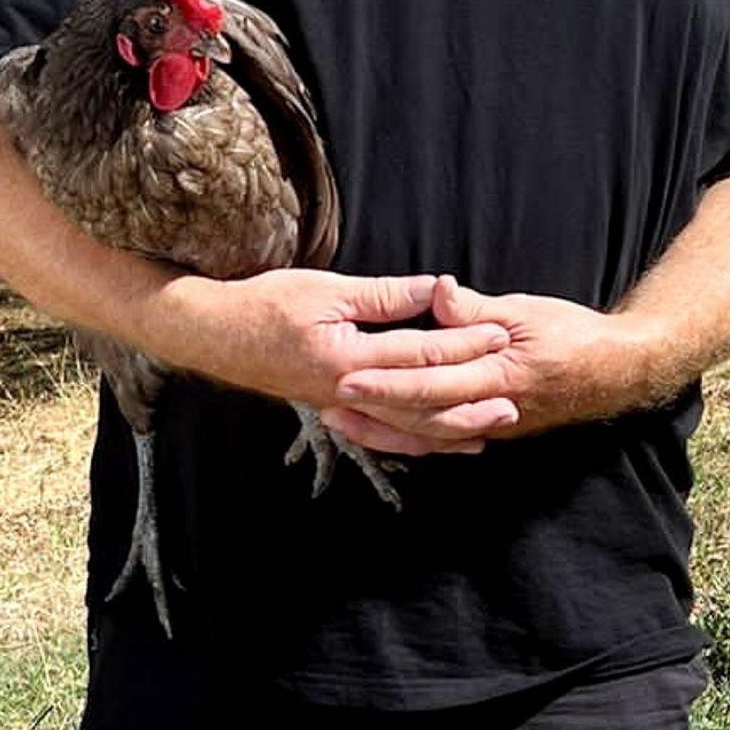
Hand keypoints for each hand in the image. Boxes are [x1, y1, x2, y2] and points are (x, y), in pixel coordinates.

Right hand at [151, 269, 510, 425]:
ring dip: (452, 428)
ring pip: (407, 427)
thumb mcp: (326, 289)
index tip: (501, 333)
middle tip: (514, 393)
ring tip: (493, 426)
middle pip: (422, 399)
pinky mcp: (336, 412)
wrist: (215, 335)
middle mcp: (347, 394)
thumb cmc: (266, 304)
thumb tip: (435, 289)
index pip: (420, 351)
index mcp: (347, 359)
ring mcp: (341, 409)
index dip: (464, 341)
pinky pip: (386, 434)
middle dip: (470, 395)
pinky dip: (420, 439)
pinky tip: (445, 440)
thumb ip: (384, 295)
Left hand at [321, 279, 665, 454]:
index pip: (433, 381)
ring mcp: (494, 425)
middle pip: (422, 414)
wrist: (618, 372)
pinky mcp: (495, 428)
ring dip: (385, 428)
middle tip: (329, 399)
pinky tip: (381, 431)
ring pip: (429, 433)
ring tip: (341, 418)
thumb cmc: (573, 332)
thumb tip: (439, 292)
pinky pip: (446, 437)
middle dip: (374, 409)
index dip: (388, 380)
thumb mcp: (526, 310)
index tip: (349, 374)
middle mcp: (494, 409)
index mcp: (500, 375)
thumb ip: (477, 309)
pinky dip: (412, 437)